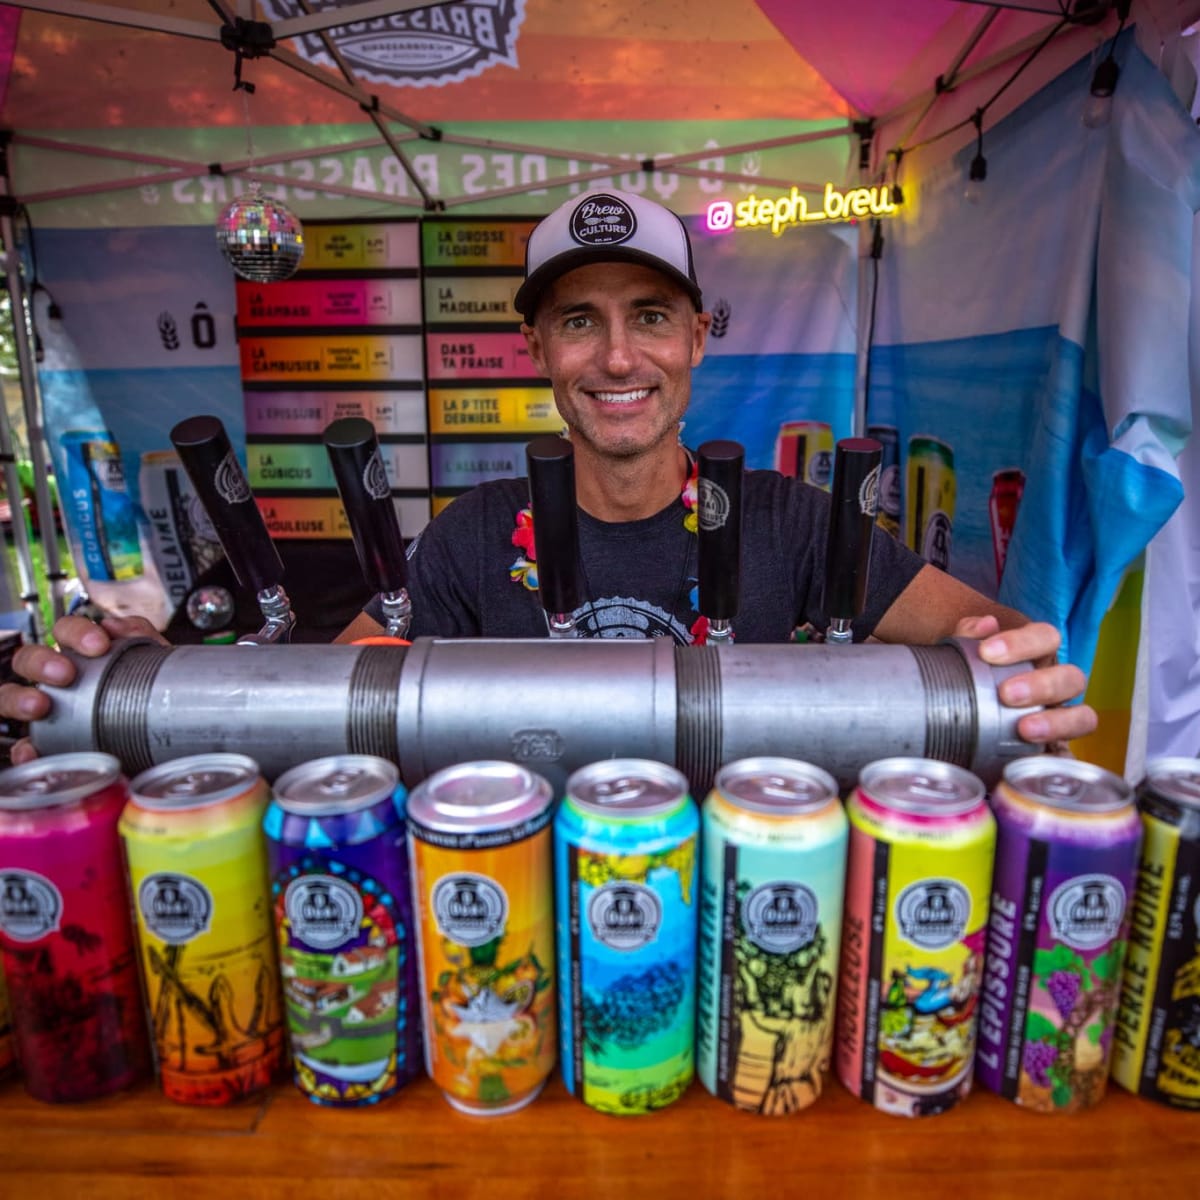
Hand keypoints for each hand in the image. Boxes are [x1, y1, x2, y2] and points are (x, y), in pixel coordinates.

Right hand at [0, 615, 167, 764]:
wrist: (164, 739)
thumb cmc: (152, 696)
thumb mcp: (153, 664)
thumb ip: (140, 636)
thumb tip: (117, 625)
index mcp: (81, 654)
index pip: (66, 630)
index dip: (77, 632)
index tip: (99, 644)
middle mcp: (55, 678)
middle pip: (28, 657)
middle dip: (41, 661)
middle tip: (65, 673)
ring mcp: (42, 708)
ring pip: (8, 694)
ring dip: (18, 697)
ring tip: (38, 706)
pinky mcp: (42, 744)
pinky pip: (22, 746)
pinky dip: (24, 748)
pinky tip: (32, 752)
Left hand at [955, 615, 1096, 748]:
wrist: (961, 713)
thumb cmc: (969, 676)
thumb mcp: (965, 654)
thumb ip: (969, 635)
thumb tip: (984, 625)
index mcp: (1038, 654)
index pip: (1046, 637)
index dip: (1022, 642)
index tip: (987, 652)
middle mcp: (1056, 684)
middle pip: (1072, 678)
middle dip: (1042, 685)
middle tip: (1006, 694)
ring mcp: (1061, 717)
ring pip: (1083, 717)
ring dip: (1057, 722)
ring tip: (1025, 729)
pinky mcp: (1056, 749)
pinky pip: (1068, 757)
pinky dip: (1059, 760)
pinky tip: (1040, 763)